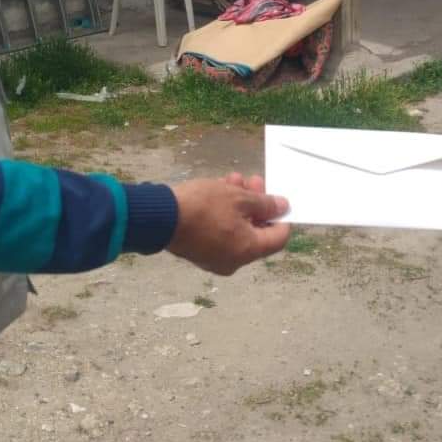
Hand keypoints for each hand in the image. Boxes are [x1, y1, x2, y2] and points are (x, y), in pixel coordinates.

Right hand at [168, 176, 289, 274]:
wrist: (159, 218)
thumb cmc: (203, 207)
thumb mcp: (238, 198)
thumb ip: (265, 203)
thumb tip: (283, 207)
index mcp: (248, 251)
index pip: (279, 237)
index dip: (281, 216)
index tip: (276, 197)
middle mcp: (235, 261)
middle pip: (257, 232)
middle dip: (256, 203)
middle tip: (252, 180)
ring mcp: (216, 259)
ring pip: (238, 230)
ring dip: (239, 204)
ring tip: (232, 180)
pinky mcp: (200, 252)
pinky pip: (222, 234)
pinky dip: (224, 215)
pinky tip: (219, 191)